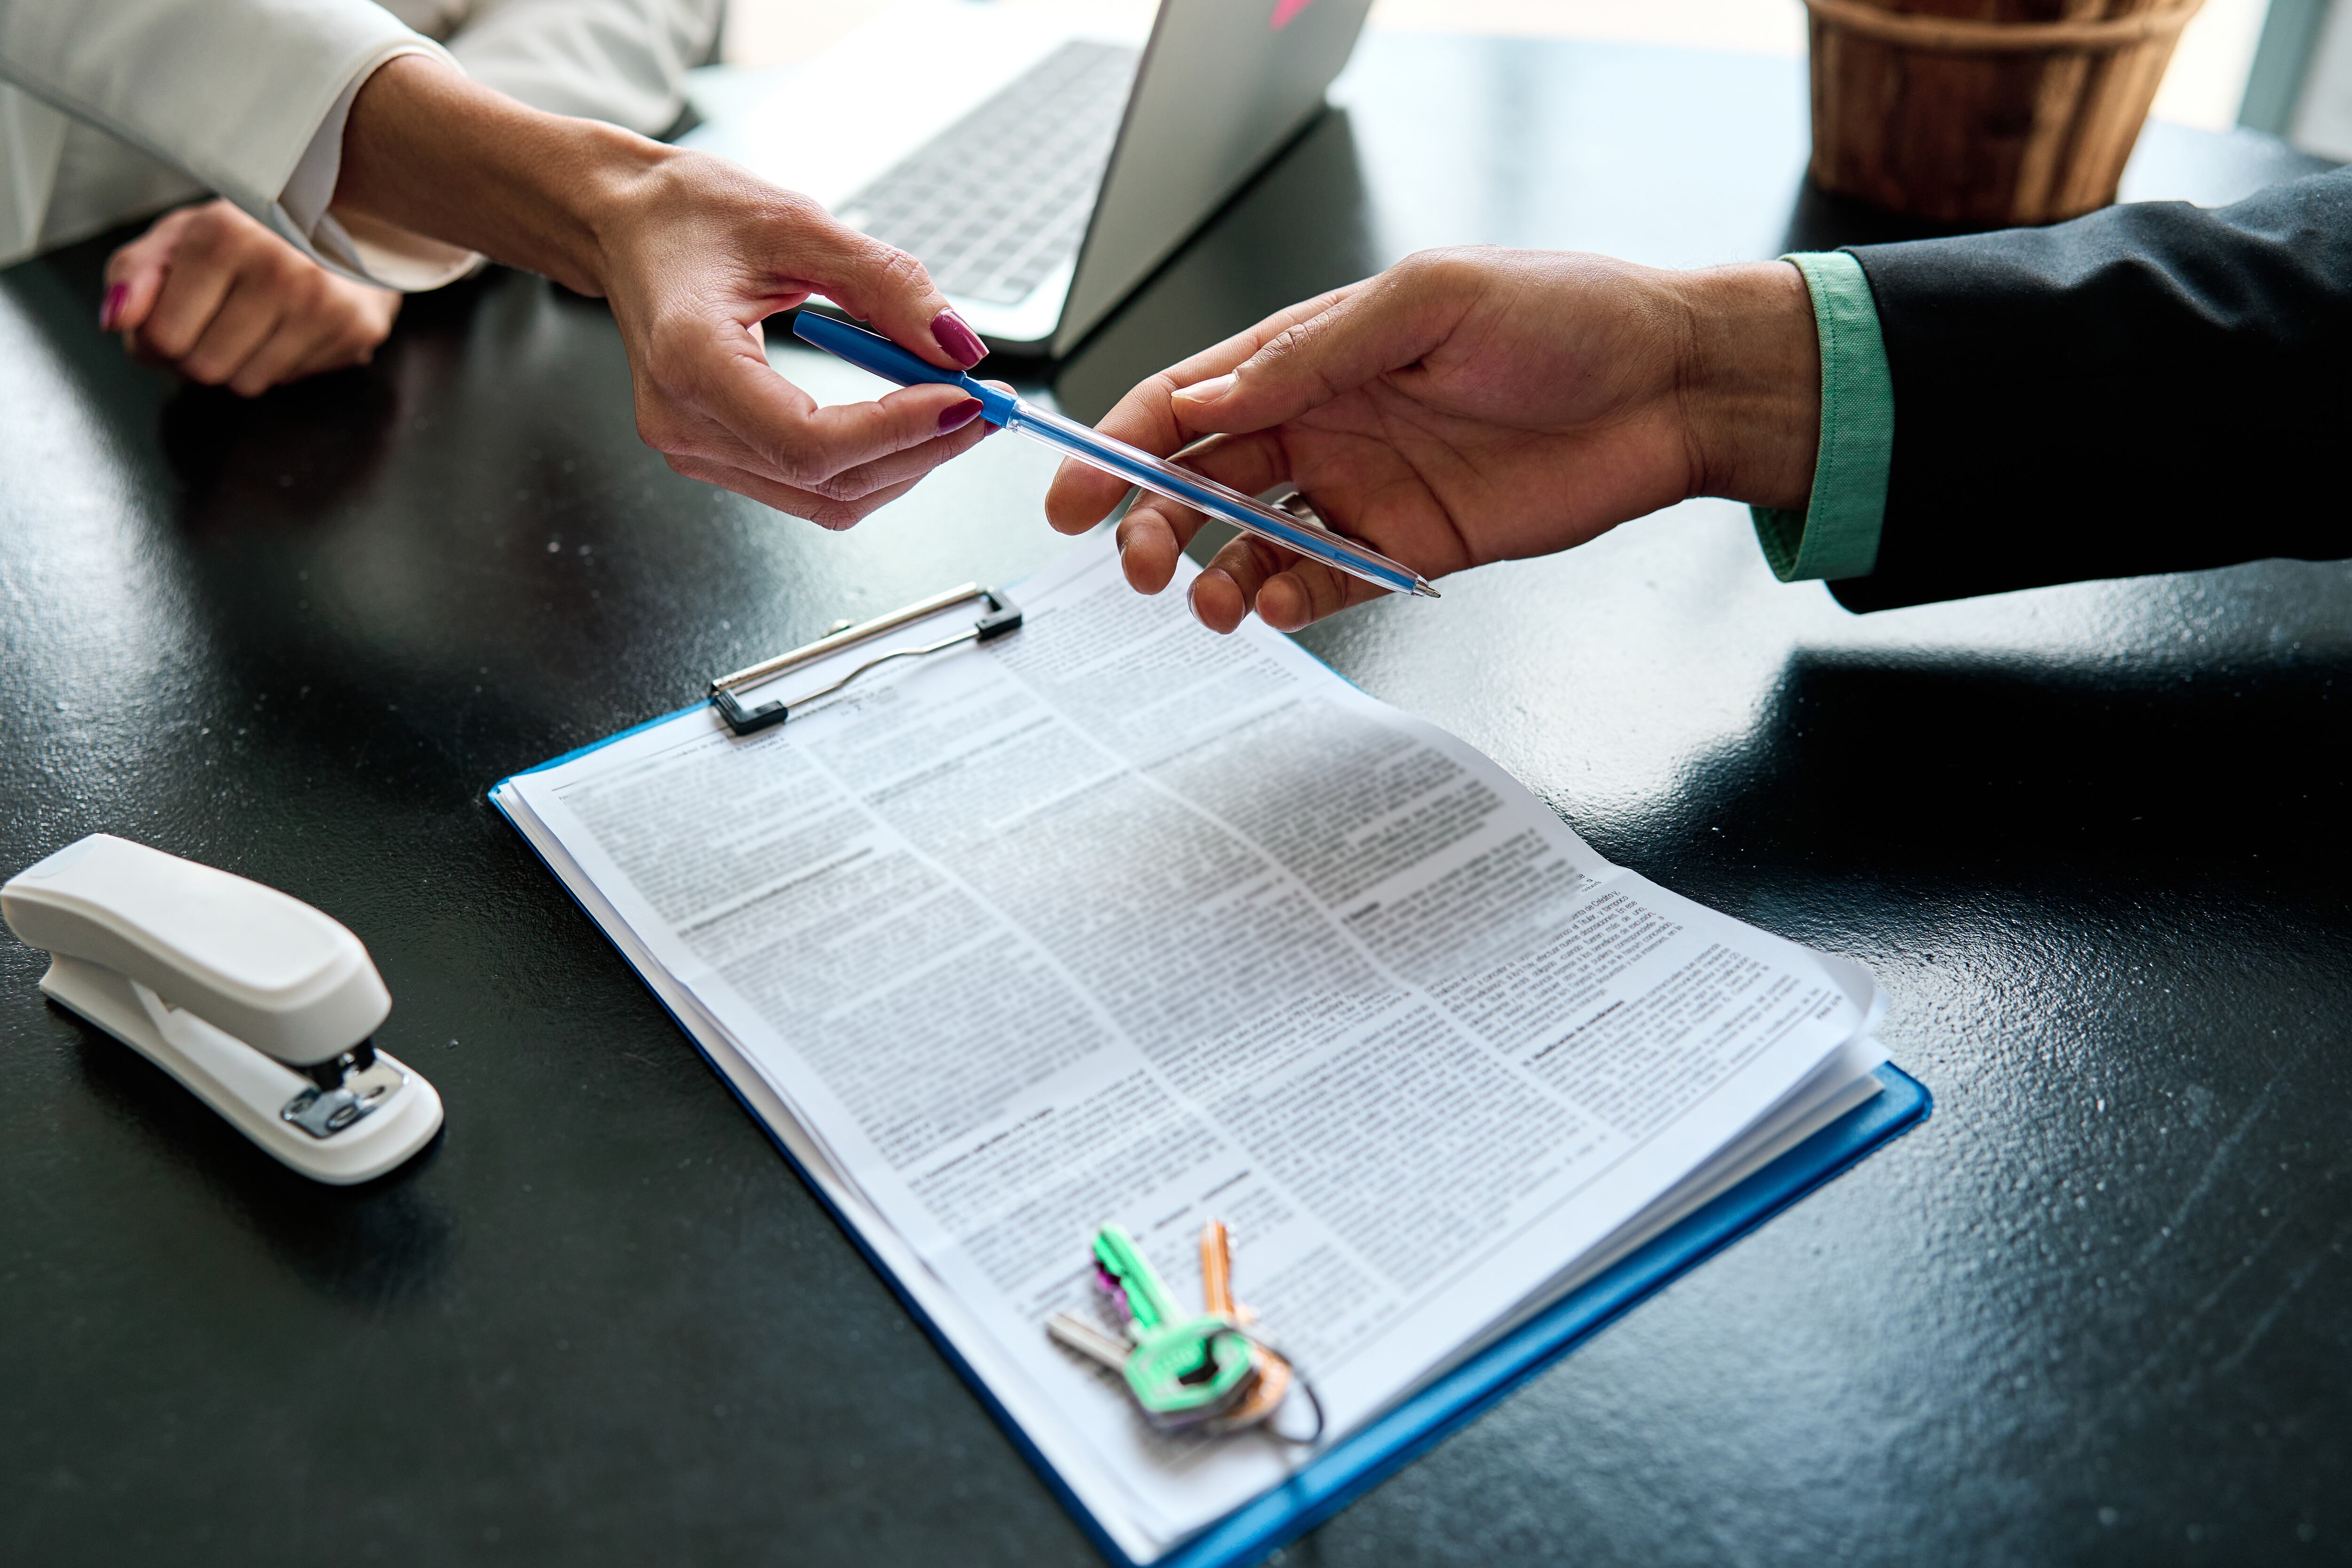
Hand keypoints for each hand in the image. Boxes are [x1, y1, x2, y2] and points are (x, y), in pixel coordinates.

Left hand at [101, 200, 401, 396]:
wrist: (349, 222)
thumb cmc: (252, 234)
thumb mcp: (181, 237)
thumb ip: (135, 274)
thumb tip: (116, 321)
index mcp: (223, 234)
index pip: (162, 336)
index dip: (155, 340)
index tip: (172, 318)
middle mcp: (278, 266)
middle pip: (202, 367)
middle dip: (197, 355)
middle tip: (214, 322)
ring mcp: (322, 300)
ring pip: (245, 383)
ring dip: (238, 363)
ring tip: (254, 322)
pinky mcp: (355, 328)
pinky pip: (288, 380)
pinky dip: (280, 362)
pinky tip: (291, 325)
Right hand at [335, 56, 996, 528]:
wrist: (624, 227)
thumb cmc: (687, 217)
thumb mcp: (796, 224)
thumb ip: (885, 285)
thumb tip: (958, 345)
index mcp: (691, 360)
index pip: (812, 441)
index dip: (899, 431)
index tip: (964, 398)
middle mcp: (685, 424)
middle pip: (829, 481)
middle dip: (923, 449)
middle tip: (986, 405)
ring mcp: (696, 449)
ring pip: (828, 498)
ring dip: (905, 463)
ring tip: (958, 410)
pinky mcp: (715, 454)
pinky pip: (809, 486)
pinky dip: (872, 461)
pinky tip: (908, 421)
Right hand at [1042, 247, 1821, 630]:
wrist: (1672, 387)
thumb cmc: (1567, 317)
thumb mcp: (1432, 300)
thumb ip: (1314, 352)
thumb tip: (1214, 393)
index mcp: (1315, 352)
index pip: (1189, 399)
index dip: (1121, 446)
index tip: (1074, 495)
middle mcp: (1325, 423)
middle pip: (1203, 480)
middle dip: (1153, 522)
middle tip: (1137, 561)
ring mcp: (1363, 490)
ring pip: (1252, 542)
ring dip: (1213, 573)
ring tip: (1209, 602)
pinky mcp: (1409, 550)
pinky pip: (1326, 584)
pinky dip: (1288, 601)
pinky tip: (1272, 607)